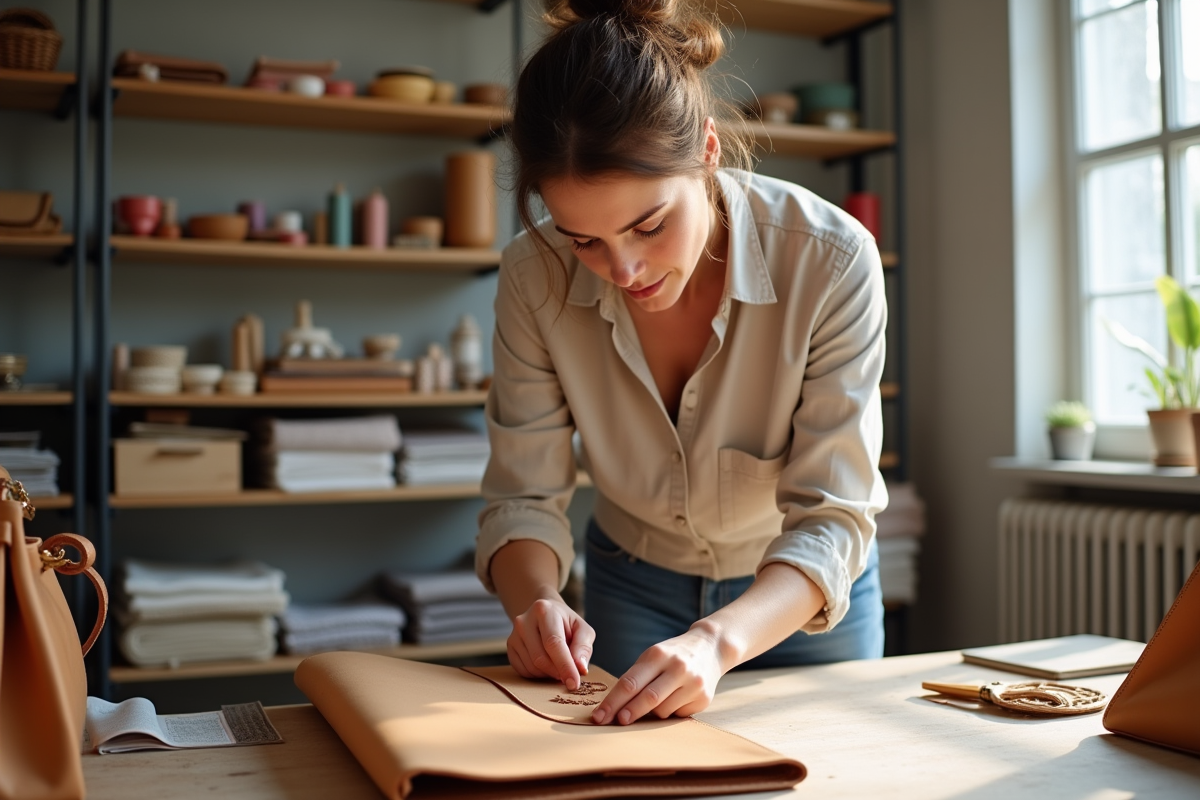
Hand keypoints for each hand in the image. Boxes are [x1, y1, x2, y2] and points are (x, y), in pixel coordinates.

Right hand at [508, 598, 594, 689]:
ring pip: (531, 667)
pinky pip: (523, 671)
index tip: (574, 684)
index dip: (564, 665)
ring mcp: (514, 635)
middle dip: (557, 672)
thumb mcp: (582, 629)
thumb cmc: (566, 624)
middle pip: (540, 658)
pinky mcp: (509, 647)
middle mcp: (524, 621)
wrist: (546, 615)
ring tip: (558, 664)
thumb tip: (580, 669)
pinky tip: (546, 665)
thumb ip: (583, 647)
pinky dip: (538, 675)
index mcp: (544, 611)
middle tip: (569, 675)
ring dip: (548, 674)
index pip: (553, 643)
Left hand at [591, 623, 724, 724]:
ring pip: (662, 710)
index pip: (630, 683)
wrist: (710, 647)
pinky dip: (670, 711)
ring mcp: (693, 684)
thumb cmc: (672, 655)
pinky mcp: (703, 698)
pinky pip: (676, 714)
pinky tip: (676, 698)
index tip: (599, 716)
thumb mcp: (653, 656)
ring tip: (656, 700)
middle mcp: (678, 668)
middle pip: (647, 698)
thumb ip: (636, 678)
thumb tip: (614, 708)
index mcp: (658, 655)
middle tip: (614, 723)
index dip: (612, 702)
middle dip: (628, 713)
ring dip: (651, 713)